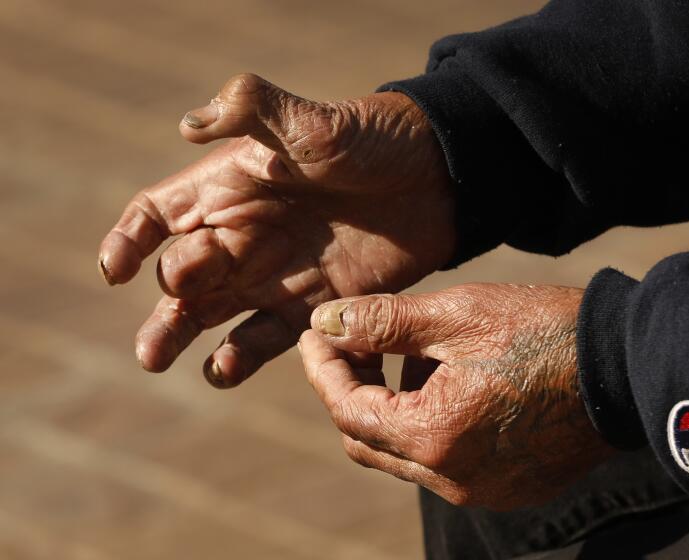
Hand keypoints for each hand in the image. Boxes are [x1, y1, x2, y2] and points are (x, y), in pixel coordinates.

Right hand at [98, 73, 455, 386]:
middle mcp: (242, 236)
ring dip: (181, 337)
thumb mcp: (310, 122)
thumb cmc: (370, 141)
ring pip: (210, 314)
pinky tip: (225, 367)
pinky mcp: (312, 307)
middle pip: (180, 276)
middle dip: (161, 305)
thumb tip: (187, 122)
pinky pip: (264, 339)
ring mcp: (274, 275)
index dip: (129, 240)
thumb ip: (253, 110)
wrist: (435, 180)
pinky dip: (240, 356)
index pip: (158, 216)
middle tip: (153, 341)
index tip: (117, 269)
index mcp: (228, 189)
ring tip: (159, 358)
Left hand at [299, 283, 614, 509]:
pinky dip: (427, 425)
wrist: (629, 365)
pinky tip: (449, 382)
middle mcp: (453, 479)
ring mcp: (482, 490)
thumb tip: (322, 324)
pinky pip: (443, 462)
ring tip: (415, 353)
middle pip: (368, 441)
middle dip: (350, 390)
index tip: (316, 334)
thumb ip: (382, 322)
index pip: (347, 409)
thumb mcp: (457, 315)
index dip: (323, 369)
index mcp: (434, 436)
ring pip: (404, 454)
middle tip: (354, 343)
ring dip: (390, 407)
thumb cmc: (543, 331)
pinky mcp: (508, 487)